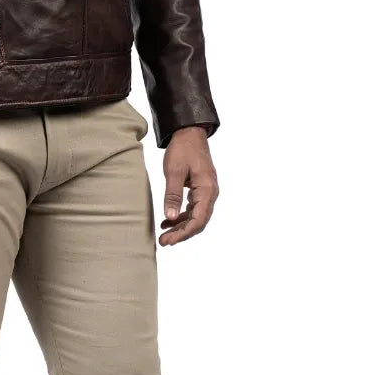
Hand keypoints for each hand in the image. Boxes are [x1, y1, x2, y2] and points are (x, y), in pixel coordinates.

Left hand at [159, 126, 218, 245]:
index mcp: (207, 190)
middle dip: (181, 233)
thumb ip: (173, 194)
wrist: (189, 132)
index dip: (183, 233)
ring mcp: (206, 191)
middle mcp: (210, 193)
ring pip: (195, 216)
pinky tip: (168, 219)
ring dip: (181, 226)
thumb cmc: (183, 149)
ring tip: (164, 233)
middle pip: (198, 221)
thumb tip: (170, 217)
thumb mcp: (174, 171)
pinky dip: (181, 215)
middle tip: (164, 242)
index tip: (168, 240)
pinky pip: (193, 208)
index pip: (198, 220)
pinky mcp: (200, 188)